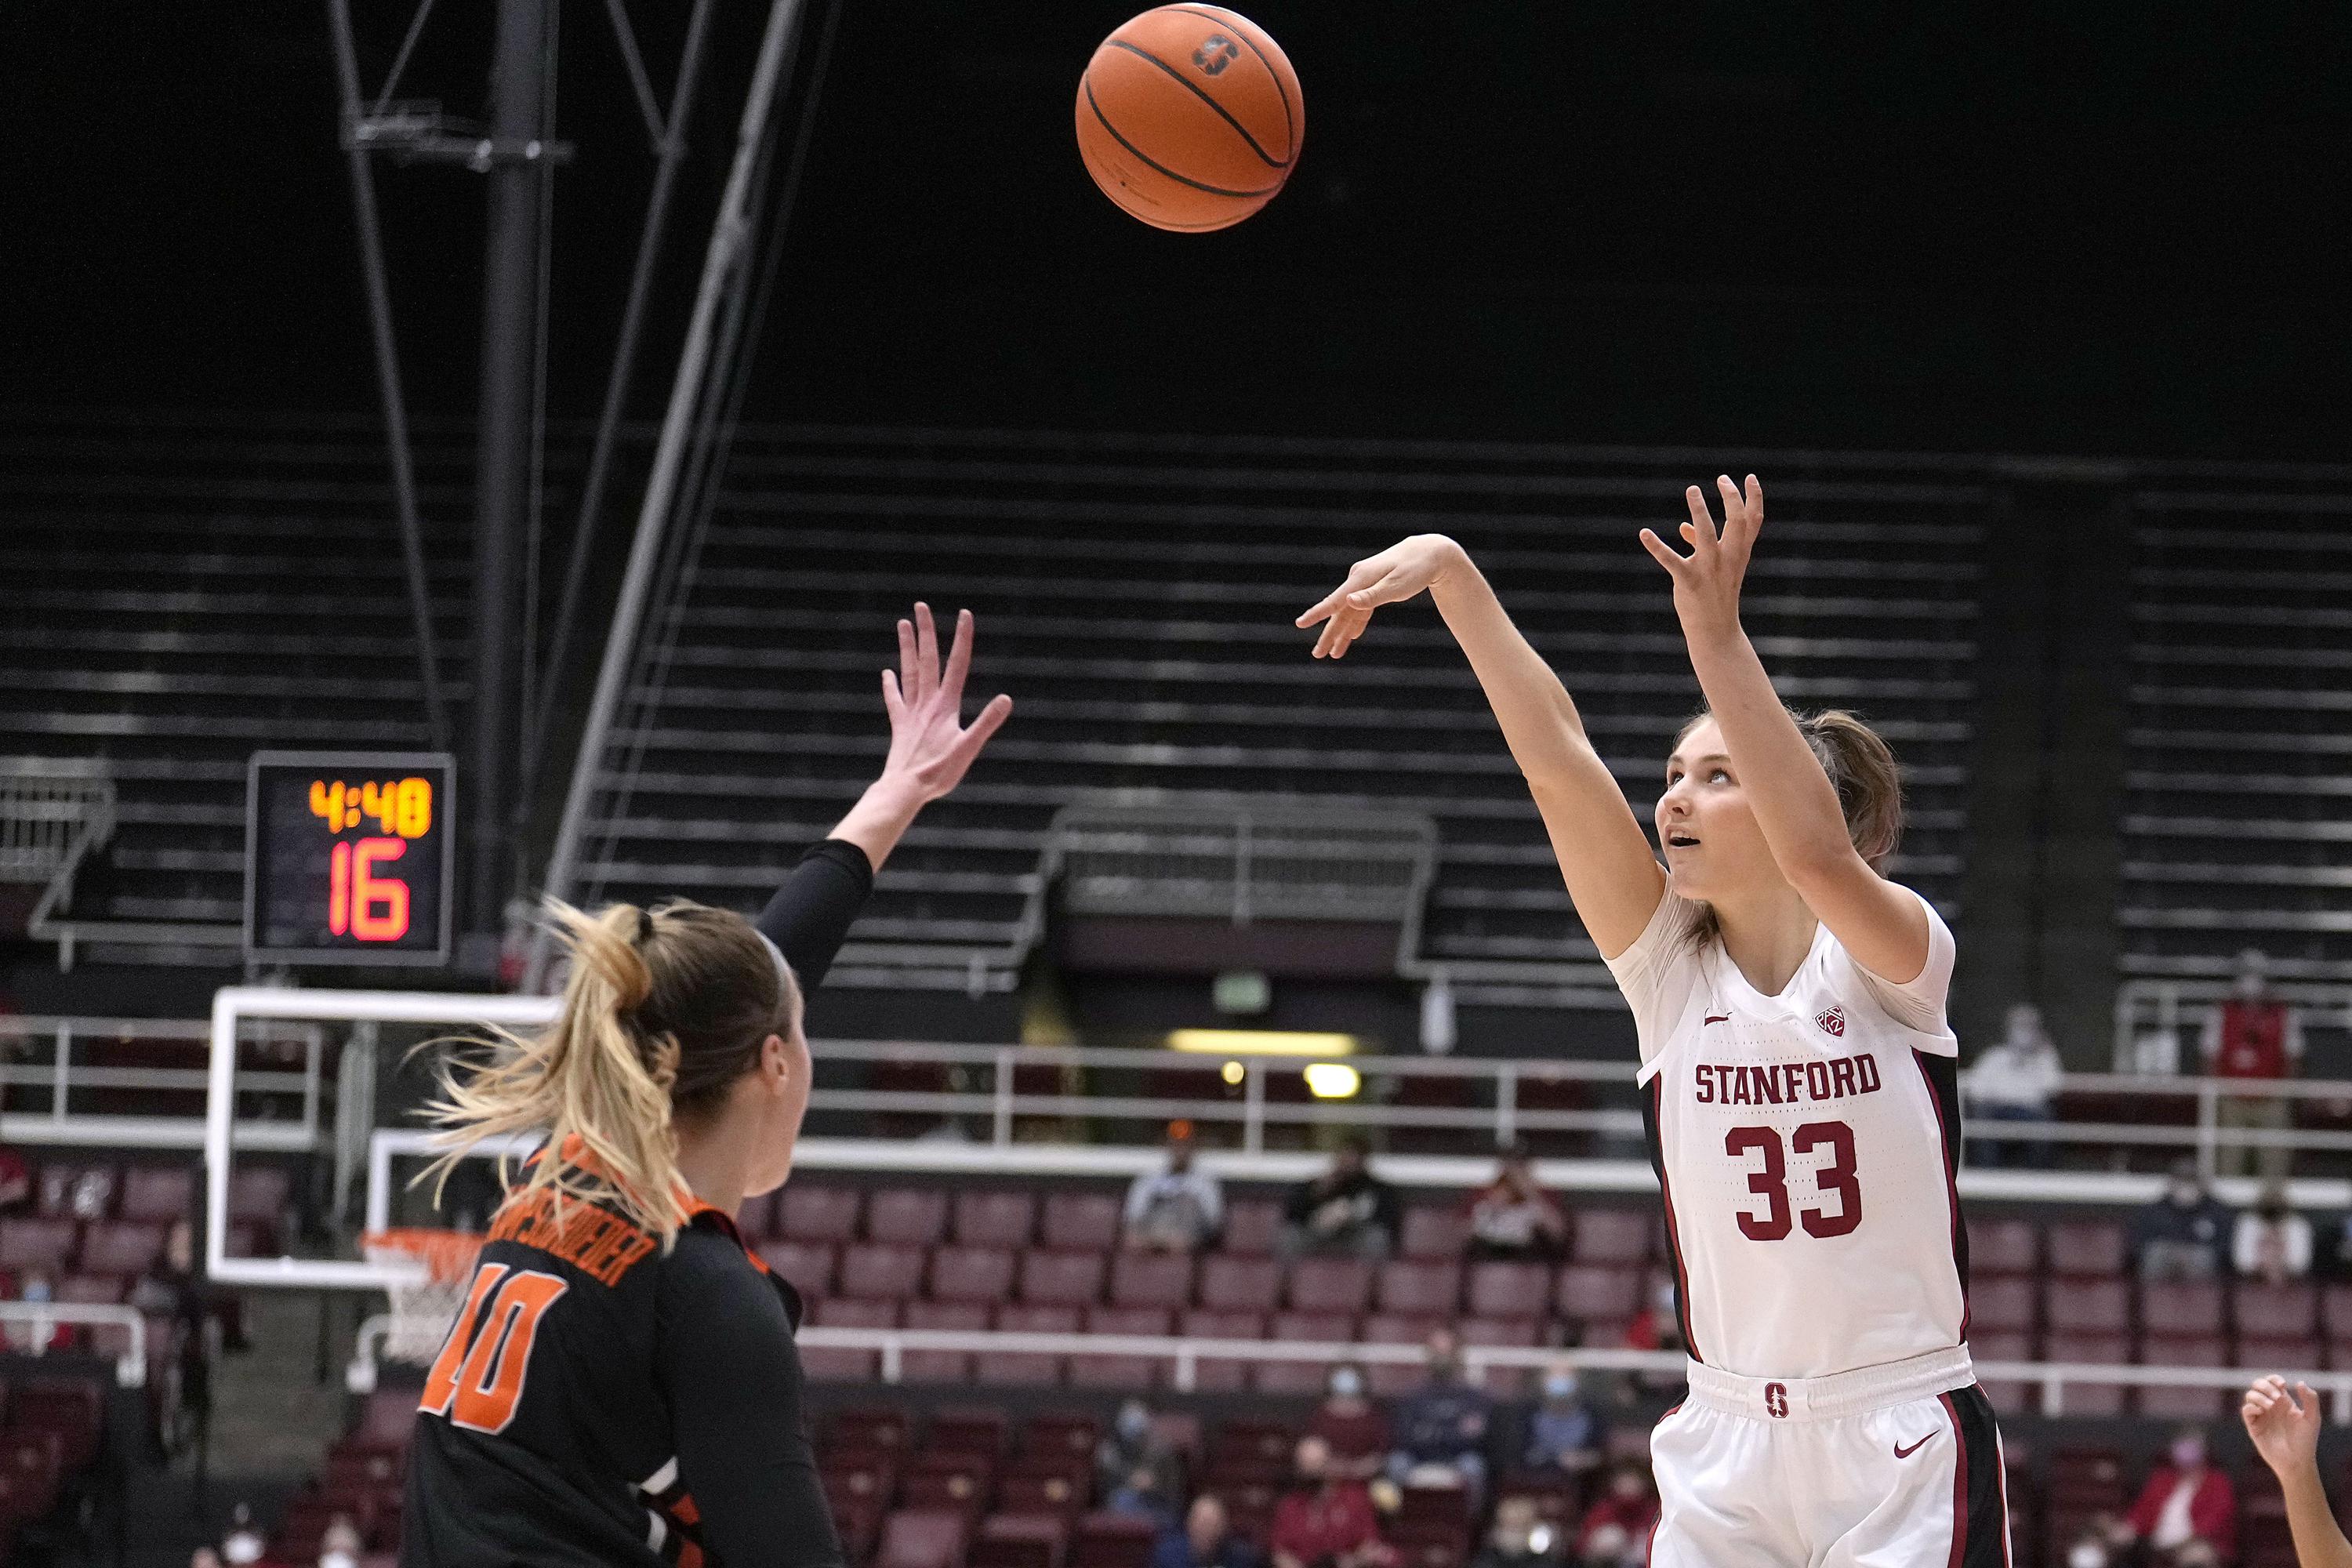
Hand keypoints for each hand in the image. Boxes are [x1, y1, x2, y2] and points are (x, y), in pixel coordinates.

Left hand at [878, 604, 1012, 803]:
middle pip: (927, 659)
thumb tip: (1006, 698)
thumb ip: (987, 722)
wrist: (905, 788)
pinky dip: (891, 684)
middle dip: (926, 631)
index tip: (965, 614)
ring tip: (903, 624)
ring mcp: (911, 712)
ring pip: (908, 671)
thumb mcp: (969, 748)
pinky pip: (895, 699)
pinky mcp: (900, 725)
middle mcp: (927, 703)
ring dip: (906, 647)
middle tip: (921, 606)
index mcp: (946, 705)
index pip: (958, 664)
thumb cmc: (939, 772)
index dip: (962, 638)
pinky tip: (887, 672)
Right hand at [1294, 534, 1463, 658]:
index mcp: (1361, 579)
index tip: (1300, 624)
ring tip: (1331, 654)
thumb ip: (1372, 596)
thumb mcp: (1397, 585)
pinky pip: (1360, 610)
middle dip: (1328, 634)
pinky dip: (1355, 624)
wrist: (1428, 553)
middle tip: (1317, 654)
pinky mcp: (1372, 588)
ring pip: (1348, 613)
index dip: (1318, 614)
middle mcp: (1358, 581)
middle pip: (1339, 611)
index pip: (1336, 601)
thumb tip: (1348, 602)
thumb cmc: (1415, 569)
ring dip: (1341, 633)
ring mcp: (1363, 585)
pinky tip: (1351, 637)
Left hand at [1638, 474, 1762, 640]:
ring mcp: (1709, 569)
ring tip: (1693, 489)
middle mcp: (1728, 558)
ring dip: (1699, 509)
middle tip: (1721, 479)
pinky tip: (1644, 533)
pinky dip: (1656, 545)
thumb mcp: (1716, 568)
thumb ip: (1699, 543)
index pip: (1753, 521)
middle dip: (1731, 497)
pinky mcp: (1689, 581)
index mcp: (1739, 554)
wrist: (1715, 631)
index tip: (1749, 477)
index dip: (1754, 498)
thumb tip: (1684, 526)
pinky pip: (1671, 560)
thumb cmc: (1715, 595)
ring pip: (1706, 533)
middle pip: (1736, 521)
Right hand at [2242, 1374, 2322, 1477]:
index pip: (2273, 1382)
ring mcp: (2261, 1415)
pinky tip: (2262, 1410)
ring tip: (2270, 1405)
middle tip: (2276, 1397)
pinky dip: (2251, 1406)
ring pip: (2250, 1395)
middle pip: (2258, 1385)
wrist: (2296, 1461)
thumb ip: (2310, 1399)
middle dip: (2265, 1385)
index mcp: (2283, 1402)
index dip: (2274, 1379)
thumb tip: (2298, 1382)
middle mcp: (2270, 1406)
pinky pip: (2246, 1410)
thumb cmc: (2306, 1441)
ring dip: (2259, 1396)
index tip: (2282, 1386)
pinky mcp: (2253, 1426)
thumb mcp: (2312, 1418)